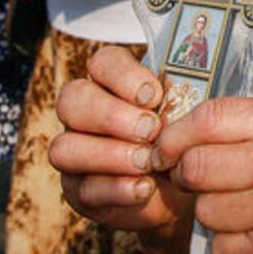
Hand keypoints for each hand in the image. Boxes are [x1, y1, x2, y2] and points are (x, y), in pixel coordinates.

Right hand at [50, 46, 192, 235]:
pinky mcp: (78, 191)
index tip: (154, 95)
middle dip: (111, 115)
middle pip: (72, 99)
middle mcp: (85, 114)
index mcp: (113, 84)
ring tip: (147, 163)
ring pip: (65, 147)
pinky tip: (143, 188)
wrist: (187, 188)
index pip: (102, 62)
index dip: (123, 75)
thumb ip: (177, 101)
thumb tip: (181, 91)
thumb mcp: (186, 116)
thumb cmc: (185, 139)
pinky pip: (82, 189)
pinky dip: (115, 189)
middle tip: (150, 130)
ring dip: (109, 155)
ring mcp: (76, 152)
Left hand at [152, 97, 252, 253]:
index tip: (166, 148)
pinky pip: (219, 246)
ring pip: (203, 210)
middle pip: (196, 167)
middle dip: (190, 175)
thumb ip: (250, 125)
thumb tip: (181, 133)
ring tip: (248, 207)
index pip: (208, 119)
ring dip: (215, 212)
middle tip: (204, 180)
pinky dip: (231, 243)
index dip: (176, 135)